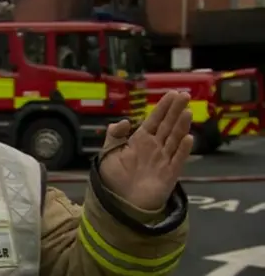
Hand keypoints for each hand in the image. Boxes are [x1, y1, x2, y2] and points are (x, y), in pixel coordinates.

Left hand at [99, 91, 192, 209]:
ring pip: (175, 139)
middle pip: (167, 125)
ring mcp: (164, 160)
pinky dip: (184, 149)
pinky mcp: (169, 175)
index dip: (163, 107)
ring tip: (187, 111)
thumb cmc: (114, 180)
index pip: (154, 120)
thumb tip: (125, 121)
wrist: (120, 203)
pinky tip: (188, 138)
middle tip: (184, 95)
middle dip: (175, 110)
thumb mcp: (108, 153)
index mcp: (140, 141)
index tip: (172, 94)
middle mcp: (155, 148)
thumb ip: (114, 136)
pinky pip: (178, 160)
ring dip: (181, 125)